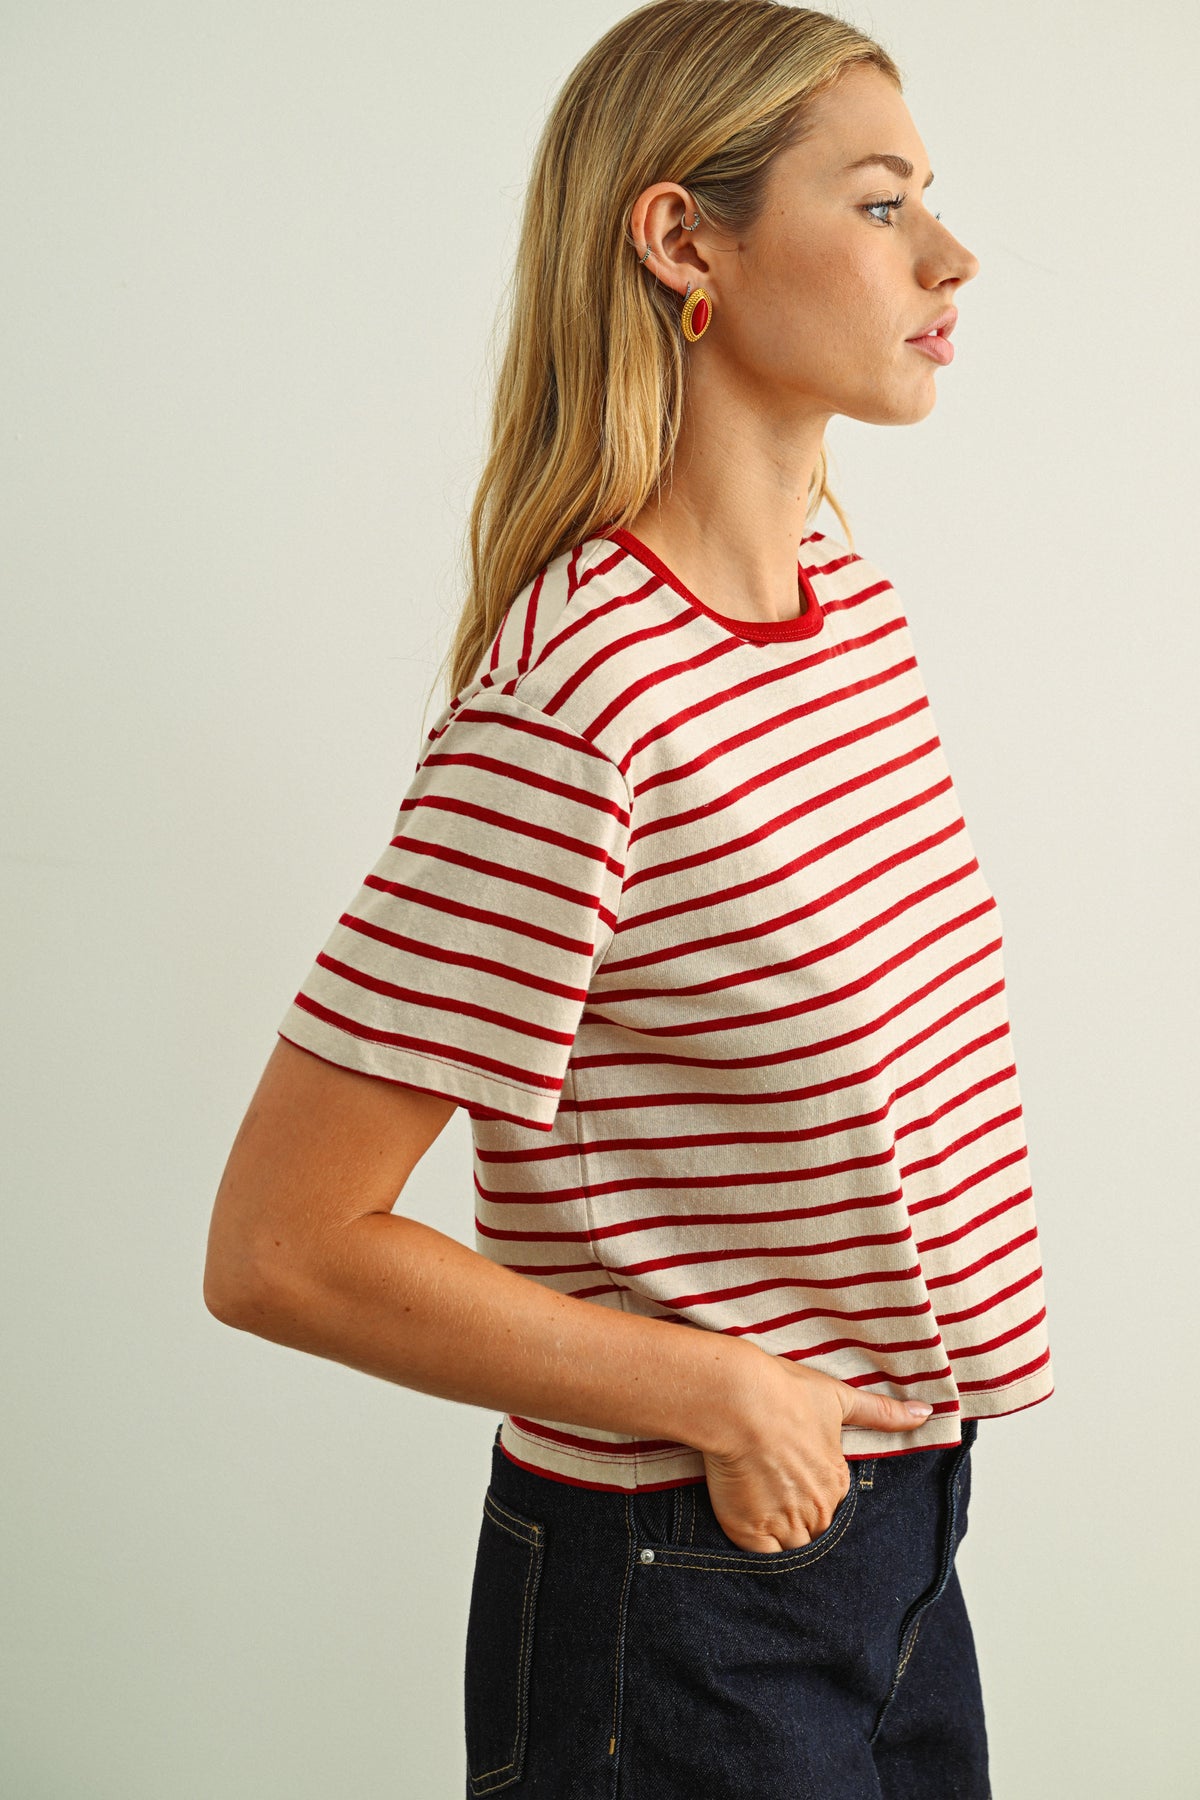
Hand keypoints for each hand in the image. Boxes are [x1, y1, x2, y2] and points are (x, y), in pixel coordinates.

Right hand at [700, 1347, 933, 1551]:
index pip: (835, 1507)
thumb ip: (881, 1412)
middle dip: (805, 1526)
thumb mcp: (838, 1397)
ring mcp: (785, 1523)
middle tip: (781, 1507)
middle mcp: (817, 1508)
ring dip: (786, 1545)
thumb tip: (926, 1414)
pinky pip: (765, 1561)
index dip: (816, 1499)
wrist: (739, 1402)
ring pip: (795, 1552)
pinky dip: (762, 1558)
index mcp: (837, 1480)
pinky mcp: (751, 1532)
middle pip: (817, 1534)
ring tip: (768, 1528)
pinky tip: (754, 1542)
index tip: (798, 1487)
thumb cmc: (785, 1394)